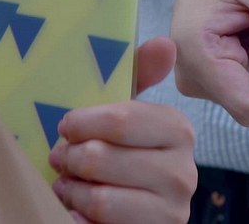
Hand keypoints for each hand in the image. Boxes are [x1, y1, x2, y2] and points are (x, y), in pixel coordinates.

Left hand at [48, 37, 196, 223]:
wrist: (136, 217)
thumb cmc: (124, 158)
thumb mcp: (130, 117)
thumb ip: (141, 77)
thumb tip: (166, 42)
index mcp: (179, 130)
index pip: (121, 119)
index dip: (82, 124)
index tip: (67, 127)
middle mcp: (184, 171)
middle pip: (102, 157)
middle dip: (69, 159)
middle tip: (64, 160)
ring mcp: (172, 210)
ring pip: (98, 197)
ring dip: (71, 191)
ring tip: (70, 185)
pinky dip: (76, 218)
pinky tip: (79, 211)